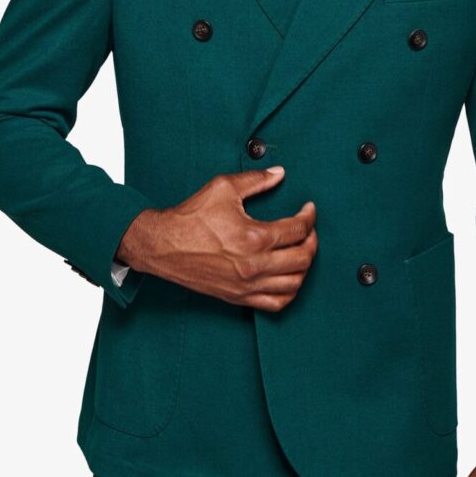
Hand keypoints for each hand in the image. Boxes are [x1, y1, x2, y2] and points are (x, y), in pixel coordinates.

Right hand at [117, 166, 317, 310]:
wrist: (163, 245)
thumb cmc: (190, 217)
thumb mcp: (223, 188)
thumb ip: (256, 180)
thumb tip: (279, 173)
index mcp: (254, 237)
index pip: (298, 230)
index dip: (309, 216)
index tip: (308, 209)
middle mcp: (254, 265)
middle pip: (303, 258)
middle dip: (312, 240)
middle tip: (308, 229)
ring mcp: (247, 285)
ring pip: (294, 283)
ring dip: (304, 266)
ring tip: (301, 250)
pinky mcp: (239, 297)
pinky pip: (276, 303)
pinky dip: (290, 292)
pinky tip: (289, 277)